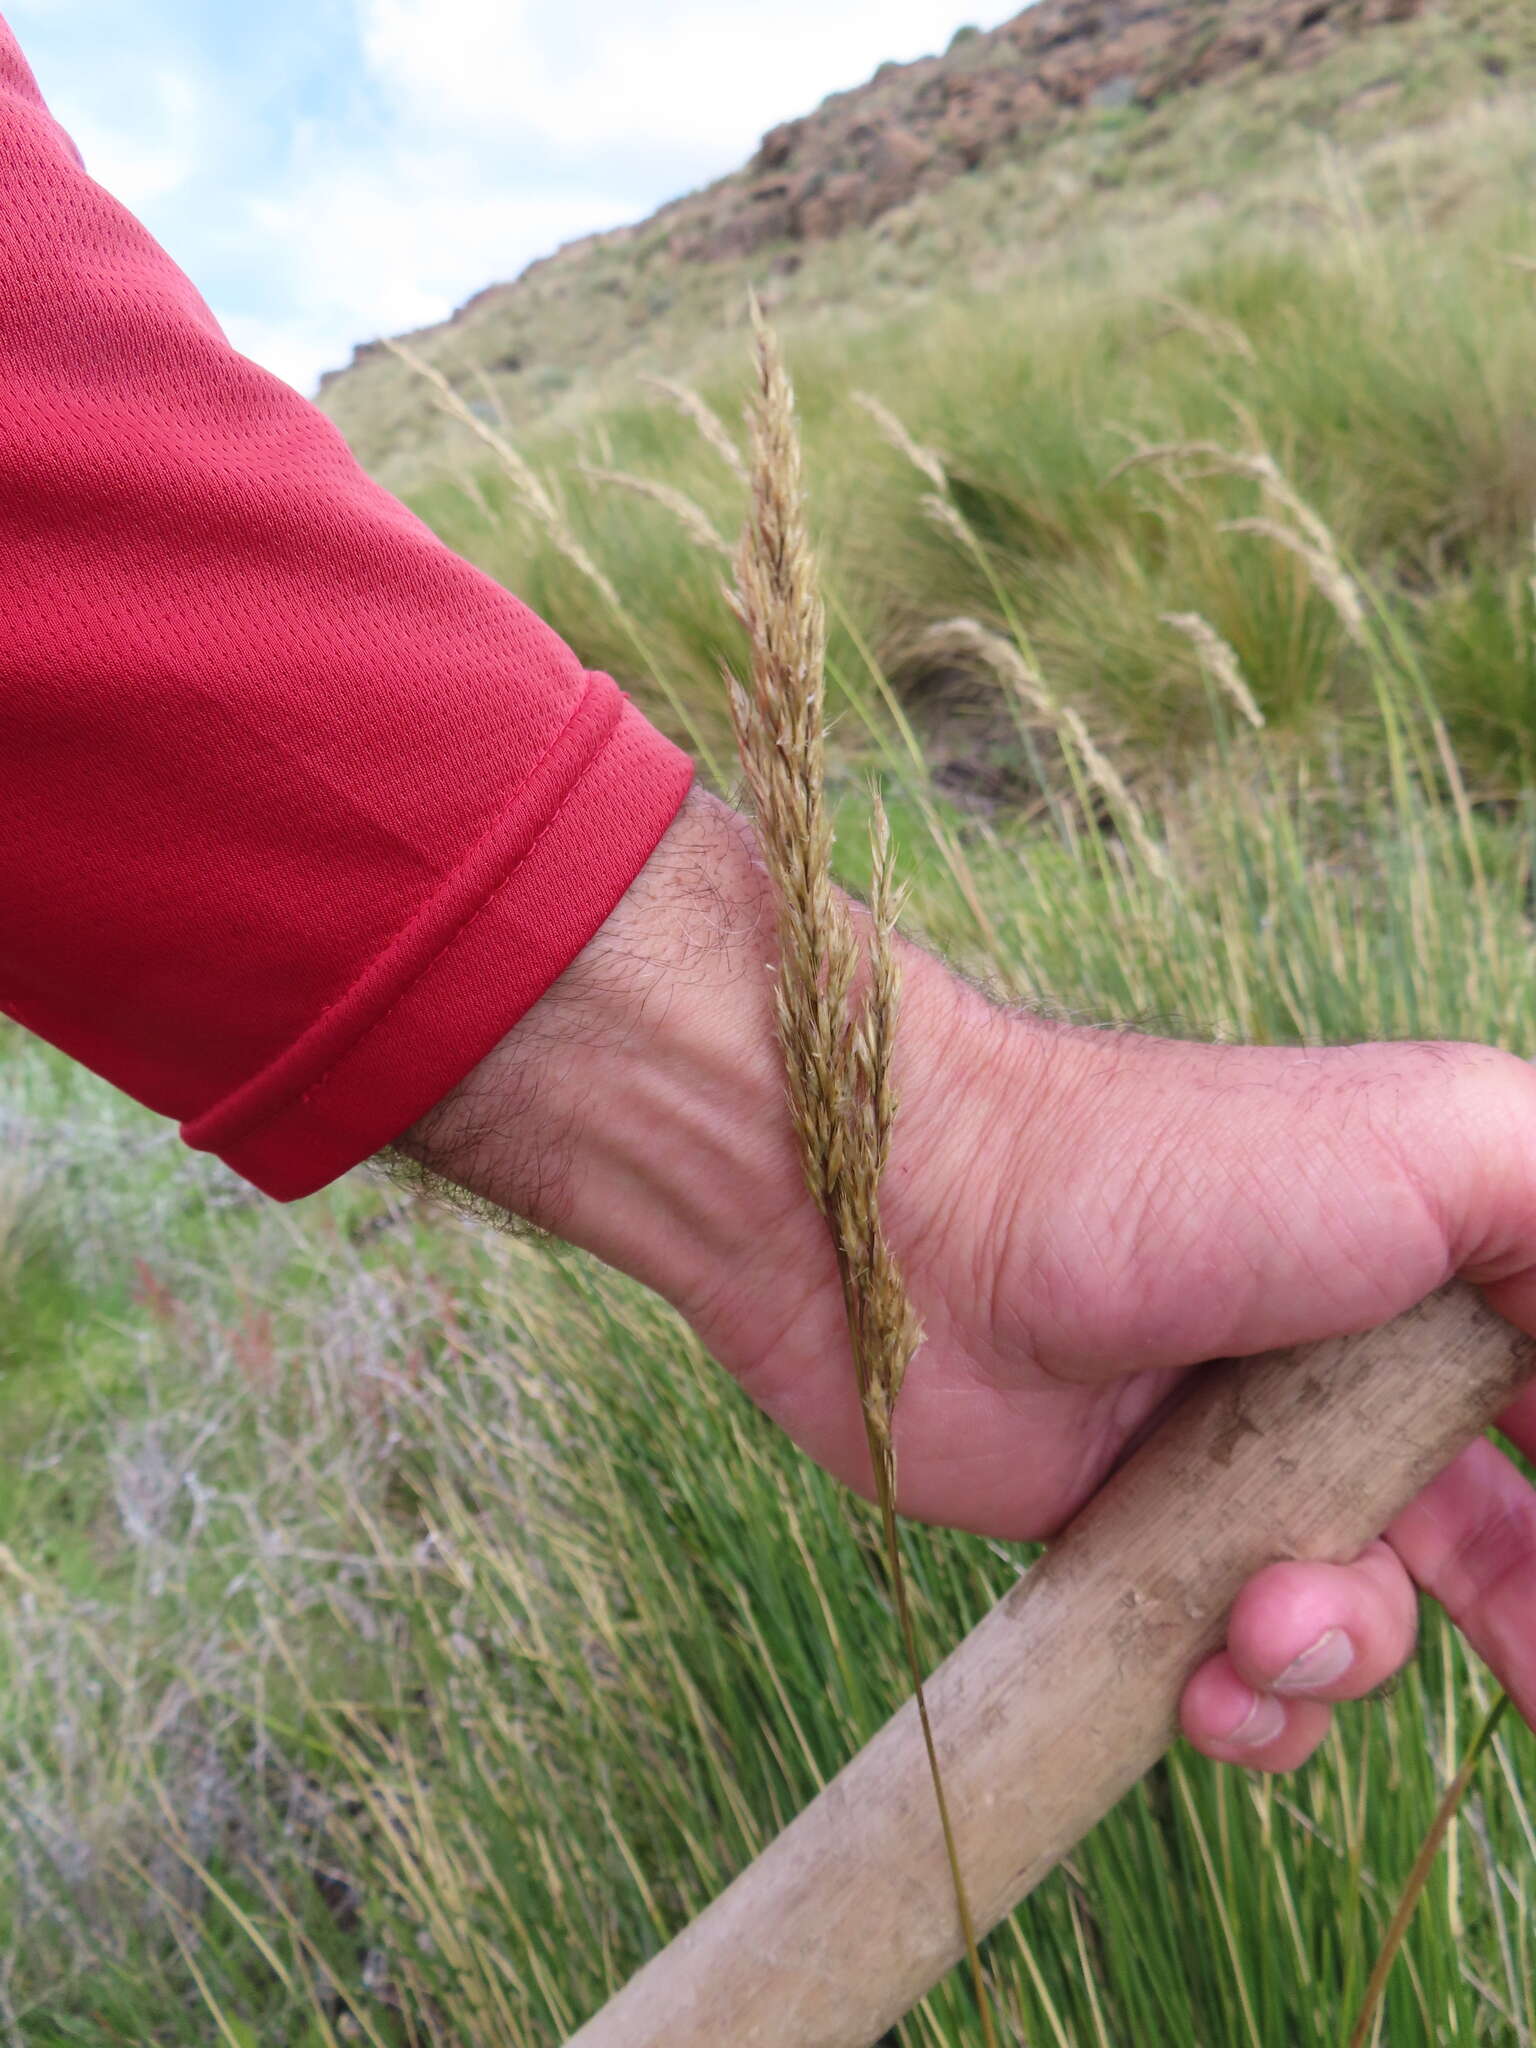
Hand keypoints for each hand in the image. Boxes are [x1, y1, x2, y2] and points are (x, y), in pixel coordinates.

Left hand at [403, 789, 1535, 1772]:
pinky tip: (1210, 1678)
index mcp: (1442, 1269)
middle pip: (1497, 1539)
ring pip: (1368, 1624)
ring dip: (1341, 1649)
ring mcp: (1242, 1462)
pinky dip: (1246, 1701)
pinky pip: (1240, 1675)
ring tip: (1266, 1620)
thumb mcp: (1445, 1148)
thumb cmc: (1175, 1166)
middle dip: (1523, 1622)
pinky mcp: (1141, 1541)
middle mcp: (1351, 1371)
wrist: (918, 1232)